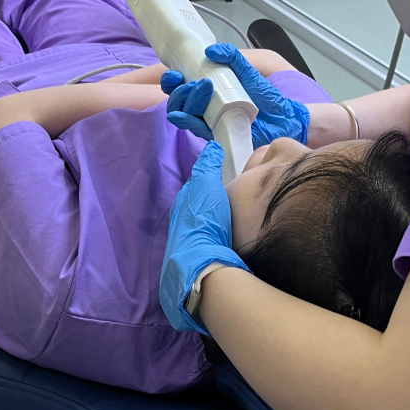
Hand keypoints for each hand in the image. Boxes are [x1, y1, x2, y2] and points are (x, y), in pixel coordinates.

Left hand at [159, 141, 248, 335]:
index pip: (193, 189)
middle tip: (227, 203)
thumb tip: (211, 147)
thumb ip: (208, 165)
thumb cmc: (204, 219)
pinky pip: (206, 245)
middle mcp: (179, 224)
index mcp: (181, 204)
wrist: (201, 261)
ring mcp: (186, 245)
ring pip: (200, 229)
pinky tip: (226, 243)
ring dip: (211, 225)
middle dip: (208, 206)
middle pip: (196, 210)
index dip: (206, 183)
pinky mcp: (195, 261)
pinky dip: (214, 241)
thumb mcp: (207, 184)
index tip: (220, 181)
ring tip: (230, 223)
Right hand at [161, 44, 309, 146]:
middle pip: (178, 102)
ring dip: (187, 102)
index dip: (171, 81)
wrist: (283, 118)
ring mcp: (209, 122)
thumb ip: (232, 57)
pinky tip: (186, 116)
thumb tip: (211, 50)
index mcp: (207, 91)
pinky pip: (197, 130)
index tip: (174, 74)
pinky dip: (188, 122)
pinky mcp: (217, 135)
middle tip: (196, 83)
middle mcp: (204, 107)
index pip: (180, 86)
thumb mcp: (247, 71)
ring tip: (202, 90)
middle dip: (180, 92)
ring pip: (184, 115)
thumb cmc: (264, 97)